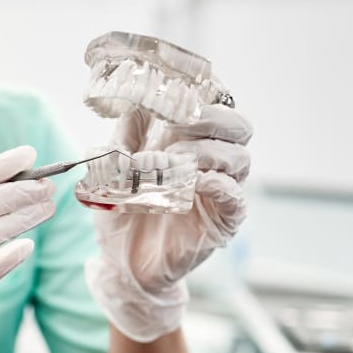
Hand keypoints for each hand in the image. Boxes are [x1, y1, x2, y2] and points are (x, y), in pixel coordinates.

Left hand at [85, 103, 252, 341]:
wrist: (122, 264)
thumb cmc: (120, 214)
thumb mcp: (113, 170)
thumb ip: (124, 137)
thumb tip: (132, 100)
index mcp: (187, 143)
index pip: (213, 107)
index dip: (204, 93)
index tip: (180, 88)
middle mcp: (209, 163)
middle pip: (238, 126)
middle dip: (214, 117)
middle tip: (186, 118)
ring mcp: (219, 192)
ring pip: (239, 158)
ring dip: (208, 151)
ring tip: (176, 159)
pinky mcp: (222, 222)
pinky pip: (236, 197)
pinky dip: (220, 184)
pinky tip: (197, 182)